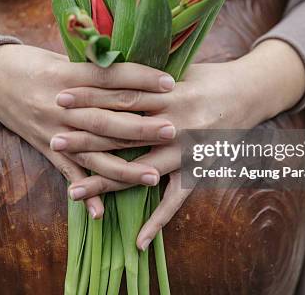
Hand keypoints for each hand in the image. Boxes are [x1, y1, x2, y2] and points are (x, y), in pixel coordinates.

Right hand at [0, 44, 177, 217]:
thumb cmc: (32, 62)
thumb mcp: (63, 57)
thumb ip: (96, 68)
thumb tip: (137, 70)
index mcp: (68, 75)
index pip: (110, 77)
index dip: (141, 78)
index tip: (169, 83)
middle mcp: (62, 105)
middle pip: (107, 118)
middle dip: (141, 126)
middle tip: (172, 130)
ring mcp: (53, 130)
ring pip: (92, 153)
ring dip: (123, 168)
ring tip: (153, 177)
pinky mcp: (45, 147)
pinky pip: (67, 173)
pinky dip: (84, 192)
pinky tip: (101, 212)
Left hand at [60, 39, 304, 241]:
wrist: (250, 92)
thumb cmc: (207, 76)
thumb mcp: (177, 67)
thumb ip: (143, 74)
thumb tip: (106, 63)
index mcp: (168, 92)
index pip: (121, 95)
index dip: (90, 96)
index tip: (60, 97)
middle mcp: (175, 123)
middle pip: (123, 132)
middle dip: (87, 137)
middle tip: (54, 141)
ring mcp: (186, 150)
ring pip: (141, 169)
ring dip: (106, 182)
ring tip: (74, 192)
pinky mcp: (198, 170)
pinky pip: (177, 199)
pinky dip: (158, 221)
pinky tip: (137, 241)